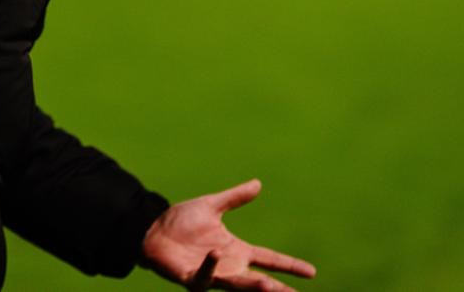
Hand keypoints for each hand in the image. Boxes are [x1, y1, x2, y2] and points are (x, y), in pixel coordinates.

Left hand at [140, 179, 315, 290]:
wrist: (152, 229)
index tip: (312, 272)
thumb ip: (234, 198)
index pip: (269, 259)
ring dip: (253, 286)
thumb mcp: (212, 206)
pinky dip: (211, 267)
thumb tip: (258, 183)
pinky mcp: (193, 278)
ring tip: (270, 287)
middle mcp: (229, 265)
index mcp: (237, 250)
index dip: (289, 265)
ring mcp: (212, 274)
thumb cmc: (180, 221)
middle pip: (259, 281)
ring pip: (237, 285)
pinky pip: (205, 278)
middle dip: (278, 290)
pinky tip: (216, 254)